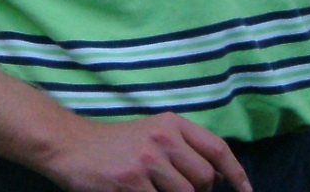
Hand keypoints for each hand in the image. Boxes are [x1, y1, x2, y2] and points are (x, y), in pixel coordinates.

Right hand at [44, 112, 251, 191]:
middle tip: (177, 190)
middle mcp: (163, 138)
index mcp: (173, 124)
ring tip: (155, 191)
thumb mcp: (154, 133)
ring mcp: (147, 161)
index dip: (237, 174)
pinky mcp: (130, 183)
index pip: (217, 149)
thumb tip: (218, 176)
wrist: (71, 146)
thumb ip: (185, 149)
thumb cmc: (116, 144)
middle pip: (204, 178)